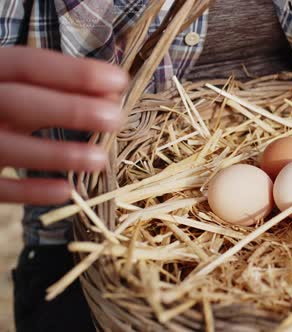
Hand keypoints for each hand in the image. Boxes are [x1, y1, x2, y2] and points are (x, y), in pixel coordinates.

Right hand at [0, 47, 128, 204]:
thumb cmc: (0, 107)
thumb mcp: (20, 89)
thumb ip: (59, 89)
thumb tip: (112, 96)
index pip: (28, 63)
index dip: (74, 72)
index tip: (119, 81)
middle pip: (17, 102)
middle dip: (69, 109)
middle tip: (115, 119)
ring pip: (7, 147)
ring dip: (57, 154)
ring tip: (100, 160)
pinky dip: (31, 191)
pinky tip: (66, 191)